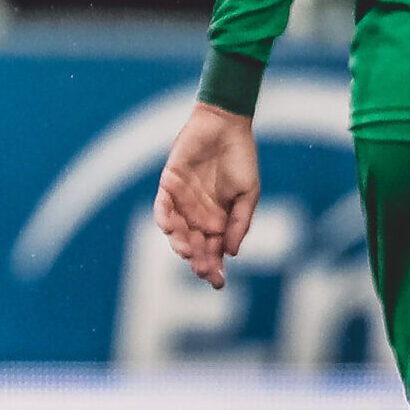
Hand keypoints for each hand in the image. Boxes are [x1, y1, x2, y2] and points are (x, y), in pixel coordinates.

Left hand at [153, 102, 259, 289]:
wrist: (225, 127)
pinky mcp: (168, 185)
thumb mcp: (248, 194)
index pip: (213, 251)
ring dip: (180, 244)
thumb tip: (230, 253)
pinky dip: (164, 218)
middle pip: (194, 246)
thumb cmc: (241, 159)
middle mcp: (198, 216)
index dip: (214, 267)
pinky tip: (171, 229)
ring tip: (188, 253)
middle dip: (197, 261)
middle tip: (202, 272)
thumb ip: (239, 223)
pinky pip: (162, 207)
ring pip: (176, 231)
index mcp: (218, 221)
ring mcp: (182, 202)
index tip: (218, 283)